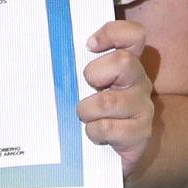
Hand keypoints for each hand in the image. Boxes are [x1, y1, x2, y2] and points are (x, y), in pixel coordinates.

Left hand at [78, 19, 153, 174]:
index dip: (112, 34)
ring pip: (108, 101)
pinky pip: (108, 128)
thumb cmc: (94, 113)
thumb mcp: (86, 86)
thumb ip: (77, 67)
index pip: (133, 35)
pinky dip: (93, 132)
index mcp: (126, 63)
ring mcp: (142, 107)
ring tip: (84, 117)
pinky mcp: (140, 133)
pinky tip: (94, 134)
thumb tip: (45, 54)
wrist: (115, 153)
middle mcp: (138, 81)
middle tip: (86, 87)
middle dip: (94, 74)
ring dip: (86, 110)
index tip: (89, 46)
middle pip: (123, 62)